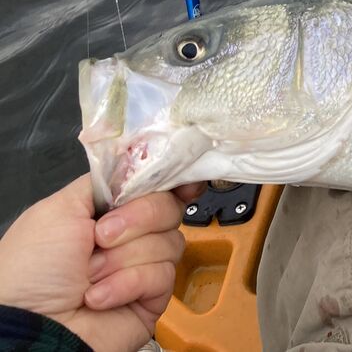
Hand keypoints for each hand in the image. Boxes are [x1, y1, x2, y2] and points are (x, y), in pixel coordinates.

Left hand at [0, 176, 202, 351]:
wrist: (34, 326)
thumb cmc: (31, 272)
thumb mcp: (58, 209)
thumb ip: (104, 182)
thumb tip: (141, 167)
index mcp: (106, 212)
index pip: (152, 186)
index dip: (168, 182)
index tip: (179, 183)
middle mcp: (126, 237)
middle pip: (167, 208)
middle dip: (137, 219)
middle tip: (101, 237)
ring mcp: (140, 266)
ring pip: (168, 240)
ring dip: (124, 258)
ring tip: (91, 277)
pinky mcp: (151, 297)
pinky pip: (163, 274)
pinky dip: (128, 283)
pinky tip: (100, 296)